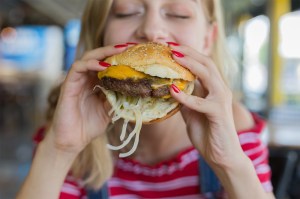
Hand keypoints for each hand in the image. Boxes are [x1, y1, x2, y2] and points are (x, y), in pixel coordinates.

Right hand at [46, 45, 127, 154]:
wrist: (72, 141)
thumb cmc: (89, 126)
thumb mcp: (109, 110)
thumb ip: (117, 98)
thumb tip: (133, 90)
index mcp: (95, 83)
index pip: (107, 64)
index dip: (120, 57)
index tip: (135, 52)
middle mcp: (86, 79)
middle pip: (99, 57)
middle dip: (113, 50)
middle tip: (129, 46)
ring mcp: (77, 80)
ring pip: (88, 58)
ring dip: (103, 53)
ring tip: (118, 51)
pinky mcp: (68, 85)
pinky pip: (77, 68)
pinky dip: (90, 64)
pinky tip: (103, 65)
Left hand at [169, 45, 243, 167]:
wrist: (221, 155)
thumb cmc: (207, 133)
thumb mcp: (191, 113)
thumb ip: (185, 100)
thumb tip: (170, 90)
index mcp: (214, 88)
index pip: (203, 64)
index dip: (188, 54)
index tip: (170, 47)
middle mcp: (220, 90)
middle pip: (206, 63)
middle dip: (188, 52)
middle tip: (170, 46)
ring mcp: (221, 100)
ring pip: (207, 75)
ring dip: (190, 65)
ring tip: (174, 57)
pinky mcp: (218, 113)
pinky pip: (201, 102)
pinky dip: (186, 96)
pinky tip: (172, 91)